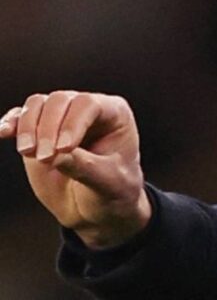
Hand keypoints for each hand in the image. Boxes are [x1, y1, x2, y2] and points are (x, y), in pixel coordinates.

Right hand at [0, 91, 151, 248]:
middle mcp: (88, 109)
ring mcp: (62, 117)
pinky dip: (11, 123)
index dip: (72, 123)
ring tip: (29, 153)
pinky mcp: (38, 131)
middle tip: (45, 159)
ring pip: (37, 104)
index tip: (63, 150)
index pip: (88, 105)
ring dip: (28, 127)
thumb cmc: (112, 191)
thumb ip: (84, 168)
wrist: (96, 207)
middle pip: (60, 100)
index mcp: (115, 114)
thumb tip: (56, 155)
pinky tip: (3, 132)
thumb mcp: (107, 183)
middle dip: (47, 128)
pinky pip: (20, 117)